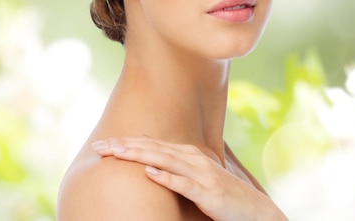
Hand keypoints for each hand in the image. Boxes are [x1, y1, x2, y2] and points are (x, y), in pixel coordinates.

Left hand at [92, 136, 286, 220]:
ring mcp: (202, 176)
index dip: (127, 142)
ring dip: (140, 155)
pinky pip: (185, 185)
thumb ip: (176, 170)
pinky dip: (167, 178)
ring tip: (117, 152)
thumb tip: (149, 166)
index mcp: (190, 155)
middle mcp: (194, 160)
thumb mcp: (197, 179)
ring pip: (166, 161)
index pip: (153, 145)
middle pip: (154, 149)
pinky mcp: (209, 194)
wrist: (254, 210)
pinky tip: (150, 173)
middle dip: (126, 146)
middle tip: (100, 146)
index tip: (103, 144)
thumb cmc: (223, 196)